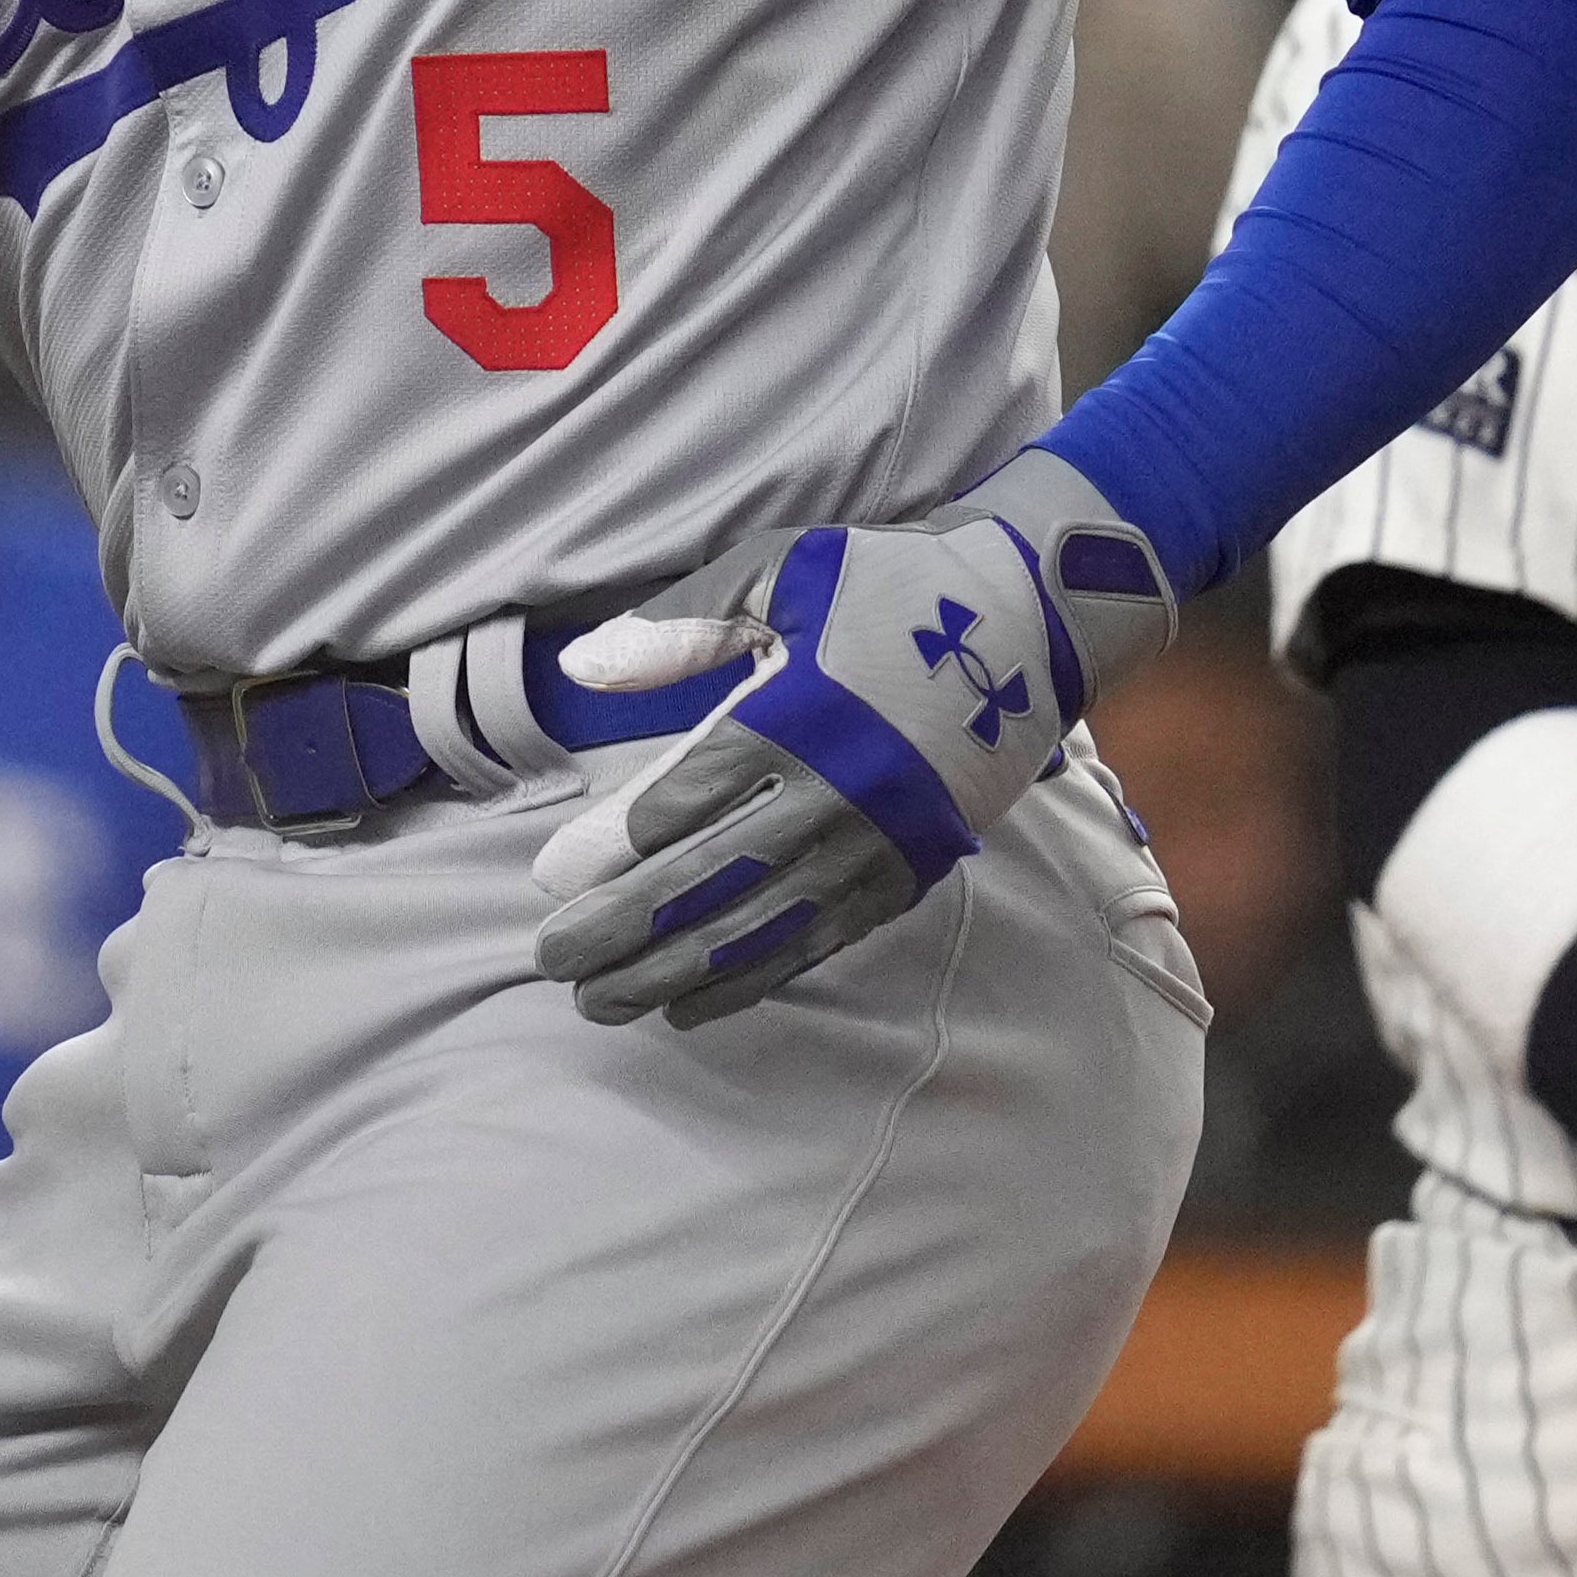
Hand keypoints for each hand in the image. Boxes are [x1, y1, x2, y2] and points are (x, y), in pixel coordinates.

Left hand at [526, 447, 1170, 1026]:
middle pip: (708, 878)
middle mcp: (833, 795)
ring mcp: (872, 845)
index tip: (549, 881)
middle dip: (624, 927)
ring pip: (756, 927)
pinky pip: (815, 943)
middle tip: (554, 960)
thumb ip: (677, 624)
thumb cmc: (886, 586)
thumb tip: (582, 667)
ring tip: (601, 1000)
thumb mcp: (776, 572)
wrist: (1026, 620)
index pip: (683, 800)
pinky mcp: (904, 876)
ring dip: (673, 971)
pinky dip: (748, 980)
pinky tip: (688, 1004)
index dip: (610, 848)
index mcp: (794, 716)